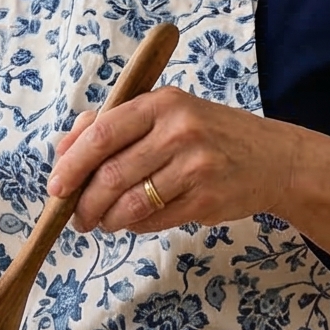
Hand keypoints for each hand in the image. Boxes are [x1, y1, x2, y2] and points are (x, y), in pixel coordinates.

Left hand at [50, 86, 304, 233]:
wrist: (274, 159)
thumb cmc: (209, 134)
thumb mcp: (166, 114)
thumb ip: (113, 125)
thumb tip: (63, 148)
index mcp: (162, 104)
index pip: (101, 134)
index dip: (71, 165)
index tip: (55, 187)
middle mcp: (179, 131)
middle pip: (111, 175)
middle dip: (84, 203)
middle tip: (76, 217)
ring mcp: (196, 166)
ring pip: (130, 204)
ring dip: (106, 220)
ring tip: (101, 222)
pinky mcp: (207, 199)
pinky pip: (154, 220)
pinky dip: (135, 226)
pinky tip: (133, 221)